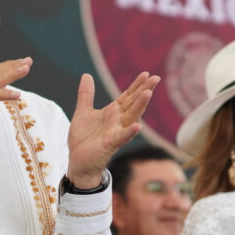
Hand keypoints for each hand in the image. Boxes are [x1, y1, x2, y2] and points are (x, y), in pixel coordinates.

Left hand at [67, 72, 159, 188]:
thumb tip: (86, 75)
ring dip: (140, 105)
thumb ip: (86, 95)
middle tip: (156, 78)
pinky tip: (138, 125)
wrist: (78, 161)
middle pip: (134, 103)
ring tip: (148, 93)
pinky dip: (130, 131)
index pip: (128, 96)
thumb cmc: (83, 139)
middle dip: (144, 90)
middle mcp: (118, 120)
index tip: (146, 73)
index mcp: (113, 112)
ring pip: (131, 117)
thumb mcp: (82, 112)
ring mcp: (116, 132)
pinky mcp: (111, 144)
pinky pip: (122, 137)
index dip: (136, 85)